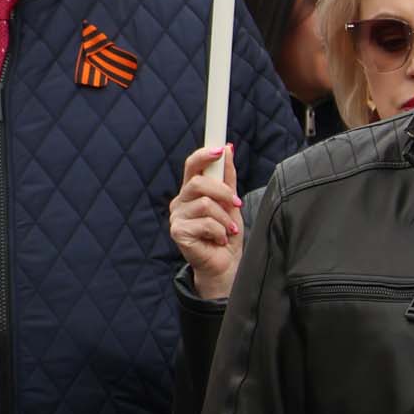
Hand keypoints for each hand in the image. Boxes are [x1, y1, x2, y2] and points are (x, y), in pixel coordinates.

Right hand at [170, 143, 242, 301]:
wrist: (225, 264)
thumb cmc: (226, 234)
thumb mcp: (231, 203)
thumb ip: (228, 178)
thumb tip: (228, 149)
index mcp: (191, 191)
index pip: (192, 166)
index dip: (204, 155)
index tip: (220, 149)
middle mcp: (180, 201)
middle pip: (199, 183)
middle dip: (223, 192)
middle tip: (236, 204)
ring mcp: (177, 216)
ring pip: (205, 204)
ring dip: (224, 218)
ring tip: (228, 230)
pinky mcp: (178, 232)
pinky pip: (204, 223)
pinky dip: (219, 231)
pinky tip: (219, 239)